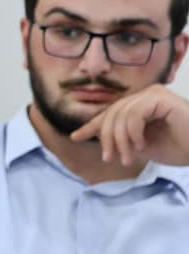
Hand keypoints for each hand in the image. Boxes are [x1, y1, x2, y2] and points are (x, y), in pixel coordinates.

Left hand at [72, 84, 188, 165]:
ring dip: (120, 140)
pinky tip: (140, 145)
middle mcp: (145, 95)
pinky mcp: (161, 98)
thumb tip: (91, 133)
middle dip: (107, 139)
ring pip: (120, 115)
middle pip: (111, 115)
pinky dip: (132, 132)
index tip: (75, 137)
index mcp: (139, 105)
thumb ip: (119, 137)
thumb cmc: (178, 148)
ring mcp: (153, 94)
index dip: (92, 125)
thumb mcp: (139, 144)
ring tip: (126, 157)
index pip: (110, 113)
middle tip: (110, 158)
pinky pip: (134, 113)